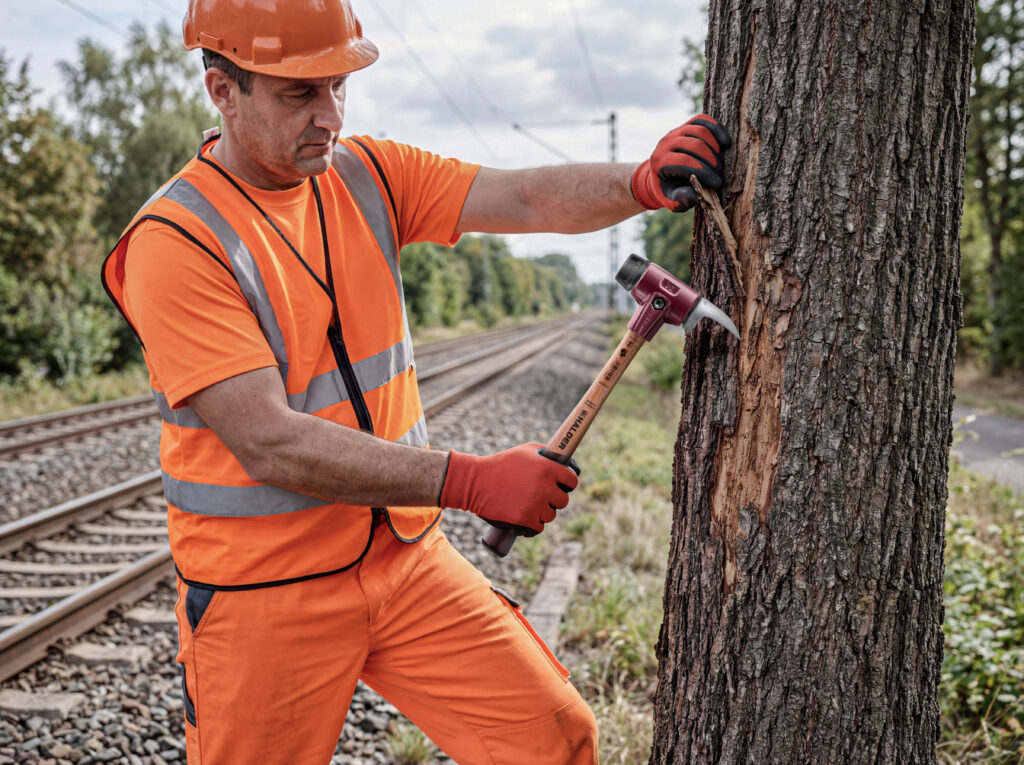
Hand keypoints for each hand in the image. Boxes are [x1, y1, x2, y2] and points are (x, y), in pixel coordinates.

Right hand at [438, 444, 579, 532]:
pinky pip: (539, 527)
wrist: (476, 482)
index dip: (567, 484)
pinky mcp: (525, 519)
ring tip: (527, 504)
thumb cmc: (501, 464)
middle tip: (540, 495)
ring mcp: (535, 504)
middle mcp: (545, 487)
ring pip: (551, 515)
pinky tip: (524, 516)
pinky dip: (532, 524)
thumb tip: (565, 462)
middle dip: (553, 499)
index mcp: (548, 468)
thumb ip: (547, 454)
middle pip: (563, 500)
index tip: (561, 486)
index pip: (572, 481)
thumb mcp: (526, 451)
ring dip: (542, 512)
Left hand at [632, 114, 731, 212]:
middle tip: (720, 176)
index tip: (717, 184)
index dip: (704, 173)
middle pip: (695, 146)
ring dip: (715, 148)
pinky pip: (704, 121)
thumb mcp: (672, 200)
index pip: (684, 162)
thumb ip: (681, 199)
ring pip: (701, 132)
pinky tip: (726, 143)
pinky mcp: (687, 125)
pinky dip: (717, 129)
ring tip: (721, 164)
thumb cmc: (671, 189)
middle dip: (711, 162)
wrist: (662, 173)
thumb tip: (694, 195)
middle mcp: (666, 142)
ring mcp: (676, 131)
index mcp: (659, 161)